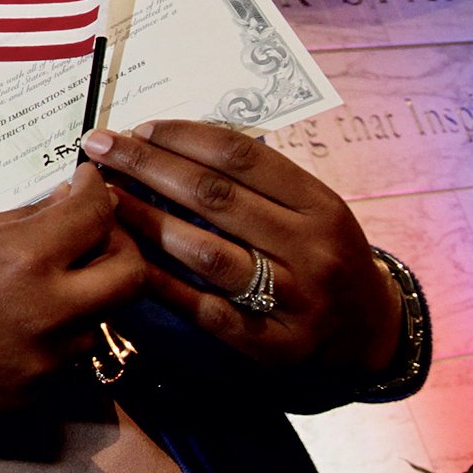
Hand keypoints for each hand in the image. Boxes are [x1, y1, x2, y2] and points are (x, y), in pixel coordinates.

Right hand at [0, 164, 146, 414]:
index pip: (95, 216)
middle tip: (91, 230)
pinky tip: (21, 316)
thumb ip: (21, 221)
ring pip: (103, 319)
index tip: (87, 183)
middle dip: (119, 242)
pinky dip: (58, 331)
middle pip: (131, 275)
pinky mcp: (32, 394)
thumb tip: (64, 204)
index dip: (96, 190)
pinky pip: (69, 357)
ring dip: (88, 292)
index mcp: (21, 260)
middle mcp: (45, 313)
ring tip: (51, 276)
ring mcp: (43, 361)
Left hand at [82, 120, 402, 381]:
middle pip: (215, 197)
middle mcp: (311, 248)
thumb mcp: (310, 208)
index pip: (242, 157)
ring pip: (207, 253)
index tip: (138, 128)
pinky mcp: (274, 344)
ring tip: (106, 199)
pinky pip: (206, 309)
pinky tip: (127, 259)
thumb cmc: (321, 253)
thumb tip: (172, 141)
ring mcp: (295, 299)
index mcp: (319, 204)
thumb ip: (256, 180)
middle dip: (148, 166)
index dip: (182, 138)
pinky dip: (162, 283)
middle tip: (100, 148)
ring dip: (147, 220)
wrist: (371, 333)